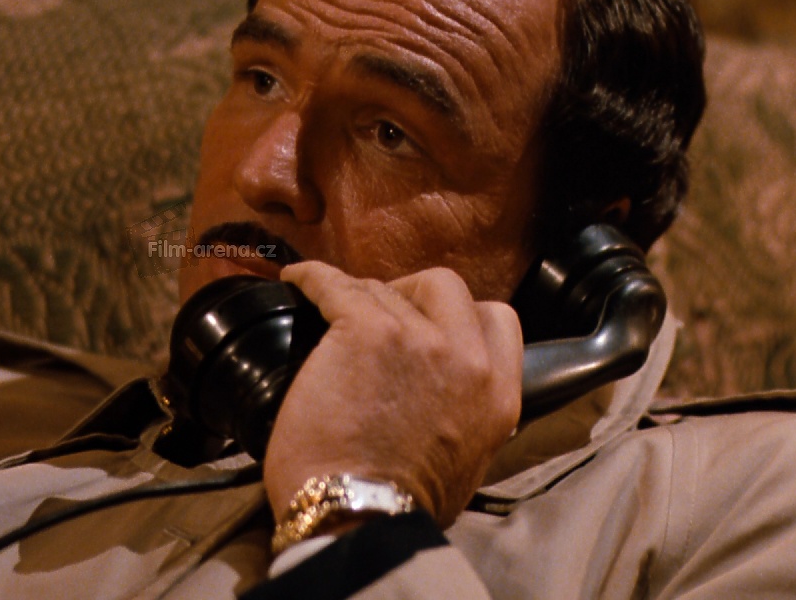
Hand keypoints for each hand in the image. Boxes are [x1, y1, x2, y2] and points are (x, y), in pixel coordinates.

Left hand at [263, 261, 523, 529]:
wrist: (358, 515)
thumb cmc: (398, 506)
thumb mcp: (466, 464)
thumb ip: (464, 418)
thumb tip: (437, 401)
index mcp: (498, 395)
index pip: (497, 319)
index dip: (458, 314)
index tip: (426, 322)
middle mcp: (466, 359)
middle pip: (444, 287)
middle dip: (410, 291)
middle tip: (379, 312)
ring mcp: (419, 340)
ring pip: (384, 288)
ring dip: (357, 297)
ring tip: (329, 310)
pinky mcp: (366, 330)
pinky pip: (335, 284)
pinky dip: (312, 280)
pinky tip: (297, 282)